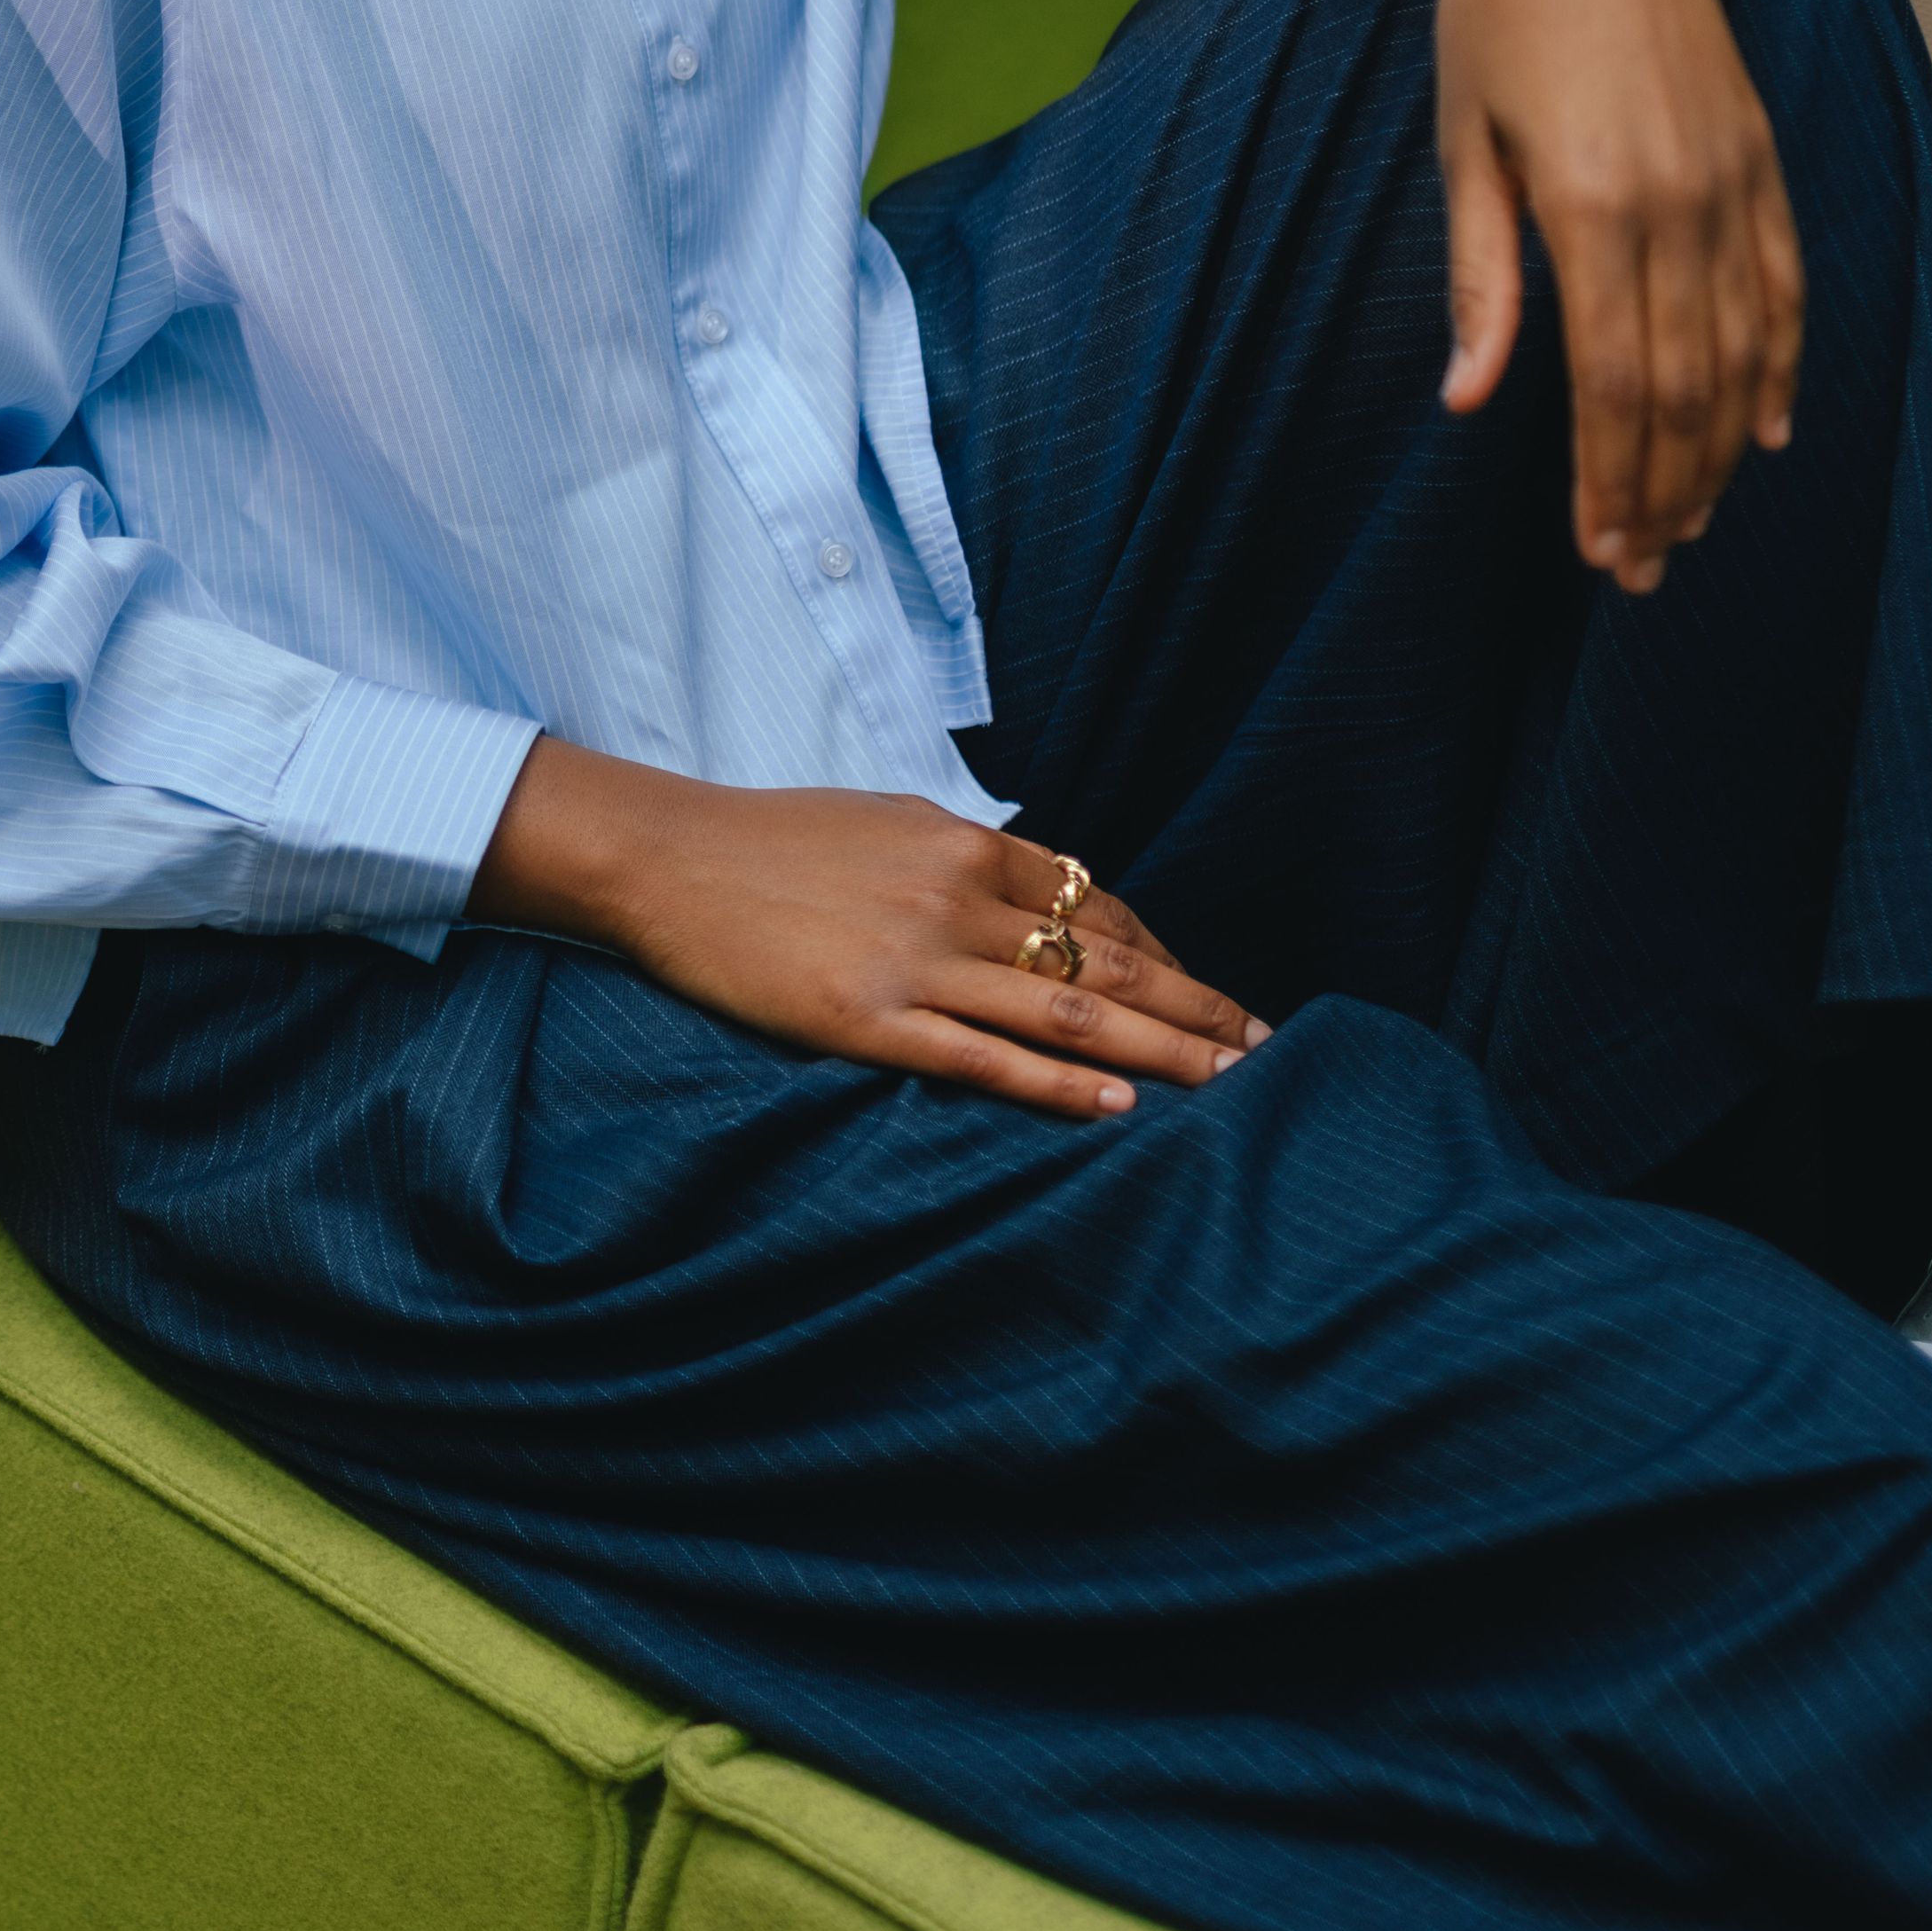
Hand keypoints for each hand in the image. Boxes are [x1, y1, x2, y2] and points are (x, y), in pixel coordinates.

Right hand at [467, 738, 1264, 1118]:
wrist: (667, 859)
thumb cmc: (771, 839)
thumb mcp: (885, 822)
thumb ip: (960, 855)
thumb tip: (1027, 883)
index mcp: (963, 842)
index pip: (1095, 901)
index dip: (1166, 952)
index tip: (1213, 992)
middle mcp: (955, 895)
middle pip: (1105, 956)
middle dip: (1194, 1005)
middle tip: (1264, 1044)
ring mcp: (915, 959)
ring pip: (1066, 1008)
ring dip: (1160, 1049)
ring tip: (1227, 1083)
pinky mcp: (868, 1020)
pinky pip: (985, 1057)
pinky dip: (1061, 1083)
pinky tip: (1119, 1108)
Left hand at [1440, 0, 1803, 595]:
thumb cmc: (1499, 9)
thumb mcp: (1464, 138)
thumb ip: (1481, 275)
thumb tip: (1469, 398)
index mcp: (1589, 205)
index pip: (1611, 383)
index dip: (1611, 479)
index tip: (1602, 548)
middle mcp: (1676, 202)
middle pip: (1684, 388)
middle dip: (1666, 491)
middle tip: (1643, 566)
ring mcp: (1731, 178)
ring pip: (1741, 351)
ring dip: (1720, 449)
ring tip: (1694, 519)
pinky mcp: (1759, 152)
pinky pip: (1785, 282)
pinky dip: (1781, 363)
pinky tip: (1770, 427)